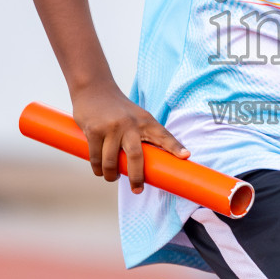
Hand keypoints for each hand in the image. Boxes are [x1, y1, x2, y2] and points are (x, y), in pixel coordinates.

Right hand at [70, 81, 189, 192]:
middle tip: (138, 190)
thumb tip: (152, 164)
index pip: (163, 135)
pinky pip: (96, 157)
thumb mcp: (138, 117)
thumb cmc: (119, 109)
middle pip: (136, 156)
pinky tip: (99, 171)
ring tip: (112, 178)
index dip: (175, 147)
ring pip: (111, 161)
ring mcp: (112, 127)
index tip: (185, 156)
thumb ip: (145, 136)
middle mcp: (130, 124)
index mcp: (146, 121)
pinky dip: (97, 169)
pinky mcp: (94, 130)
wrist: (94, 88)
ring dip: (111, 175)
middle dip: (137, 177)